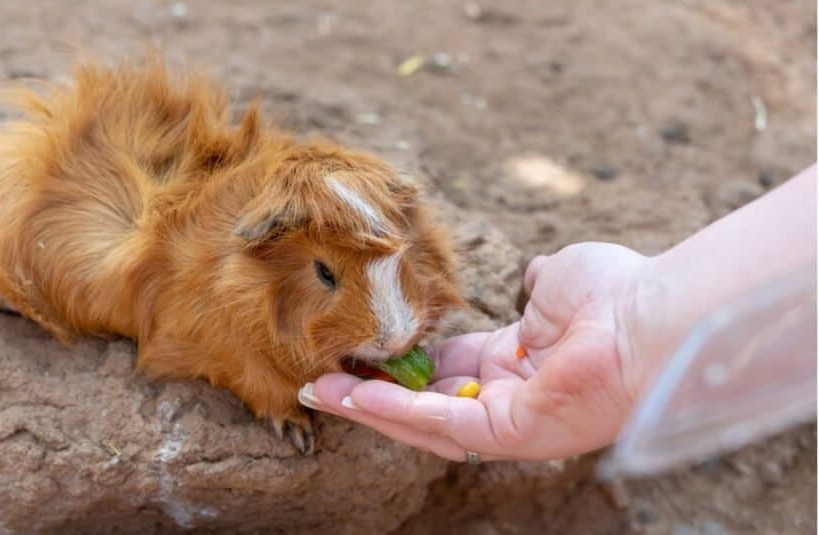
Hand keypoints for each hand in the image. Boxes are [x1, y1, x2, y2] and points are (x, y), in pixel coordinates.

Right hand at [300, 242, 649, 461]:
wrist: (654, 314)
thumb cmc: (617, 293)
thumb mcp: (558, 278)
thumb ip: (533, 286)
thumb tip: (530, 277)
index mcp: (517, 364)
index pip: (445, 372)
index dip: (401, 364)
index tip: (360, 350)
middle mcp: (508, 398)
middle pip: (424, 401)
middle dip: (371, 392)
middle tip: (322, 381)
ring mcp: (509, 420)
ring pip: (423, 422)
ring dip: (369, 407)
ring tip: (321, 392)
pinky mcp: (510, 432)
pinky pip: (440, 424)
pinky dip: (393, 411)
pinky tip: (353, 394)